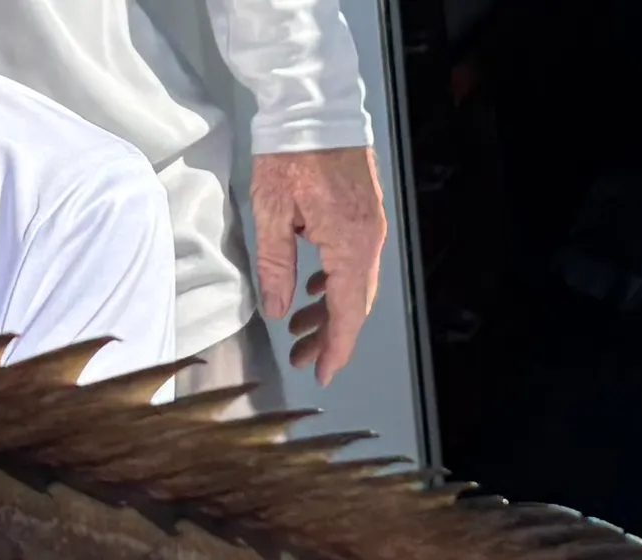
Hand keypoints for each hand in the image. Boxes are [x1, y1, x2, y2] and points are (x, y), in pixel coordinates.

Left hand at [250, 146, 387, 386]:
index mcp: (349, 243)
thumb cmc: (290, 153)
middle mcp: (368, 238)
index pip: (346, 310)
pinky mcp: (363, 213)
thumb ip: (276, 267)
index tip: (323, 374)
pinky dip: (333, 284)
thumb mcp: (271, 214)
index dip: (336, 348)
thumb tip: (280, 310)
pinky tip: (311, 291)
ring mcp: (369, 225)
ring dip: (329, 312)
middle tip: (302, 359)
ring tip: (299, 332)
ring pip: (354, 284)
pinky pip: (353, 261)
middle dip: (329, 336)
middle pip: (354, 302)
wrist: (314, 104)